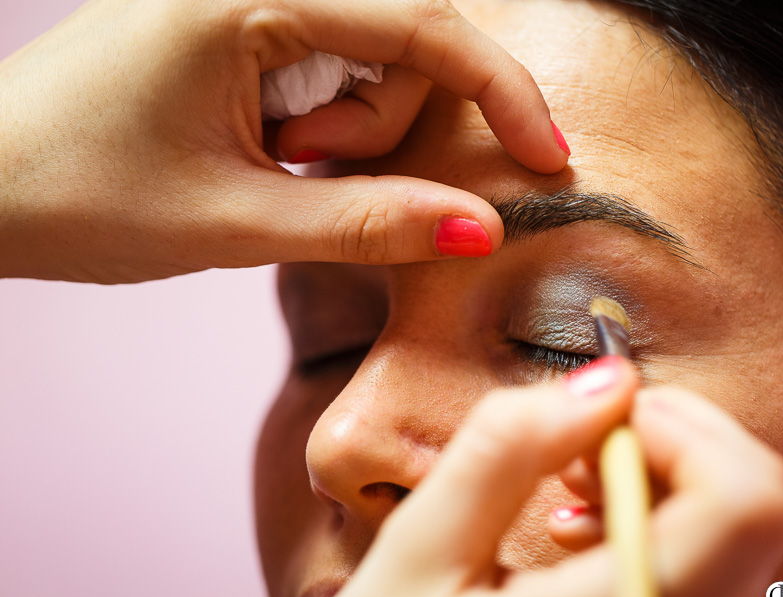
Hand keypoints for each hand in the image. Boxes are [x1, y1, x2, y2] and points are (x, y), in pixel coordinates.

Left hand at [0, 0, 567, 282]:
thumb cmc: (74, 193)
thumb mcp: (233, 222)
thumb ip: (365, 224)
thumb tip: (479, 229)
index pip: (422, 25)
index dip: (500, 90)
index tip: (549, 155)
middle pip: (402, 40)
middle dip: (381, 126)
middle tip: (302, 171)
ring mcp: (246, 0)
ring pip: (370, 58)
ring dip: (349, 130)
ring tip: (273, 166)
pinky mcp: (238, 28)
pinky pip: (330, 66)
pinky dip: (324, 122)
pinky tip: (271, 150)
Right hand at [314, 357, 782, 596]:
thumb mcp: (418, 557)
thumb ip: (505, 453)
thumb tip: (607, 379)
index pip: (745, 503)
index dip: (680, 428)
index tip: (598, 421)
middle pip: (759, 505)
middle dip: (672, 441)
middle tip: (579, 446)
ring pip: (742, 531)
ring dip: (662, 476)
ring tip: (569, 485)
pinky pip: (716, 565)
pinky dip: (657, 518)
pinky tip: (583, 530)